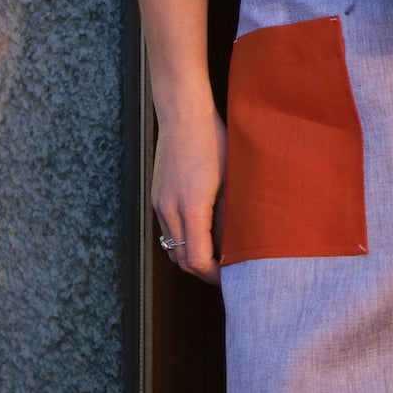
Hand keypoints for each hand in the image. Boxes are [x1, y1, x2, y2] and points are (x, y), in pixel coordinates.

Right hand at [152, 105, 226, 285]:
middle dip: (204, 271)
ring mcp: (159, 204)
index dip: (215, 276)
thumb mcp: (231, 181)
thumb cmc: (214, 142)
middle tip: (228, 273)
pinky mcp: (156, 196)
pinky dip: (183, 240)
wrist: (184, 114)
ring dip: (192, 257)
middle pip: (181, 260)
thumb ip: (230, 217)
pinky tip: (203, 233)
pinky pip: (167, 230)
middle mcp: (169, 210)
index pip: (198, 260)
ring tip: (217, 255)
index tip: (233, 278)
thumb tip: (236, 246)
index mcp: (191, 208)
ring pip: (171, 247)